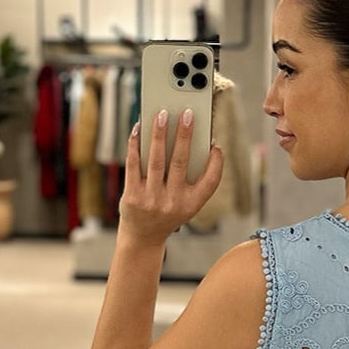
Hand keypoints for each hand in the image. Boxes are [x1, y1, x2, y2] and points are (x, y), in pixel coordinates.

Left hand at [118, 106, 223, 246]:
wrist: (143, 236)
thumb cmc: (168, 211)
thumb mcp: (187, 203)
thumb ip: (195, 178)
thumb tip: (195, 140)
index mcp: (192, 204)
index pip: (210, 182)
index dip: (216, 162)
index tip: (216, 143)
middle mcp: (173, 203)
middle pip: (180, 163)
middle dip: (184, 136)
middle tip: (187, 112)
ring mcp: (151, 200)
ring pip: (156, 160)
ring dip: (159, 134)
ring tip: (162, 113)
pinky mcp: (132, 196)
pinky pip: (133, 164)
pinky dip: (136, 144)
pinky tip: (139, 127)